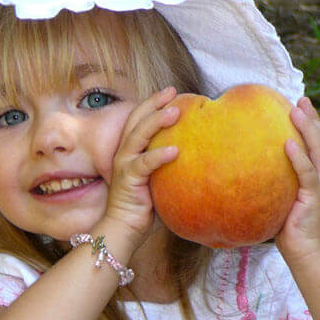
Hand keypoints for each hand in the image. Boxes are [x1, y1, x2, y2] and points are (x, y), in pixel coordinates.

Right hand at [104, 87, 179, 244]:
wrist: (122, 228)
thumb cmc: (142, 206)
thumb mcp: (156, 180)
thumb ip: (167, 166)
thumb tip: (197, 158)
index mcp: (130, 151)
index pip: (138, 120)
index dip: (152, 104)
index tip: (172, 93)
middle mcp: (124, 153)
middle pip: (136, 120)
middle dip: (154, 103)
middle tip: (173, 91)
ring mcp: (124, 165)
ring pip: (138, 136)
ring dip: (156, 122)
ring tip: (175, 112)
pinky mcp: (128, 179)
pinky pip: (144, 164)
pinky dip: (159, 156)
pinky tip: (176, 151)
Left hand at [275, 96, 319, 263]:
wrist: (303, 252)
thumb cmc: (288, 226)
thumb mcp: (283, 198)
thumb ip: (276, 181)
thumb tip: (250, 166)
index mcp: (319, 177)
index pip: (317, 146)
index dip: (311, 125)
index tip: (299, 106)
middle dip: (311, 120)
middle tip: (300, 100)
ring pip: (318, 152)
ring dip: (307, 129)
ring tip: (296, 111)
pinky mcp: (314, 198)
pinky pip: (306, 174)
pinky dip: (298, 158)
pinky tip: (288, 143)